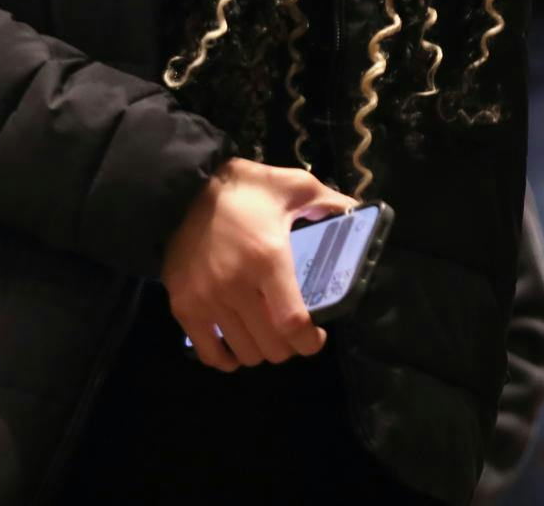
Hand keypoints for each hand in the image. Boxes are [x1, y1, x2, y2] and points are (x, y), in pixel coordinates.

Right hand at [161, 157, 355, 371]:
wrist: (184, 191)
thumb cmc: (246, 190)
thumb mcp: (294, 185)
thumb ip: (329, 201)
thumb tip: (361, 212)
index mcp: (268, 259)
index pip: (292, 322)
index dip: (310, 342)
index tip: (318, 337)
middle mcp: (235, 286)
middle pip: (271, 345)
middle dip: (290, 346)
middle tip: (292, 331)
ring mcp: (206, 299)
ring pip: (244, 352)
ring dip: (261, 350)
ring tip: (266, 333)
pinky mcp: (183, 306)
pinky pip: (208, 353)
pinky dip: (226, 357)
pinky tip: (236, 345)